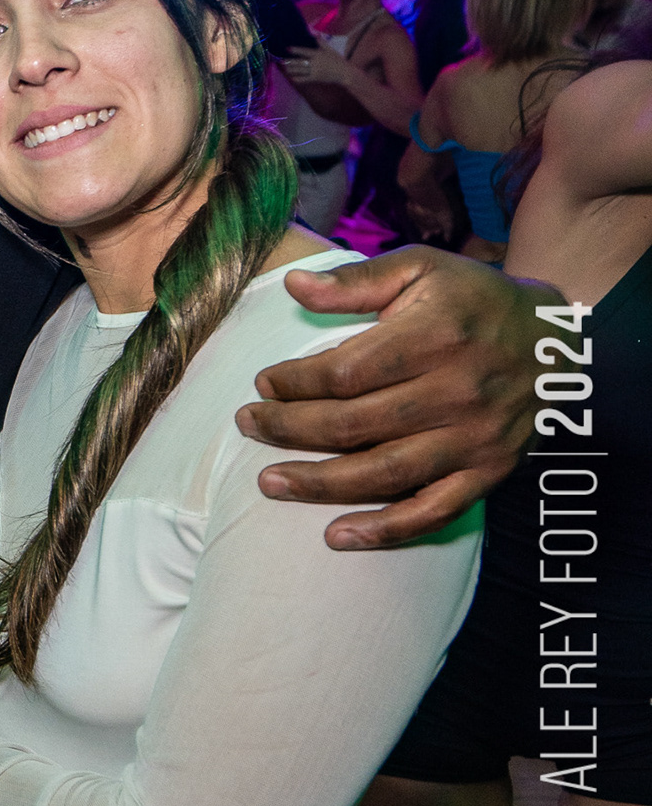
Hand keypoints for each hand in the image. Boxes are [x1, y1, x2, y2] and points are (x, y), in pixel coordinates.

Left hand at [236, 247, 554, 548]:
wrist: (556, 341)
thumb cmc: (473, 300)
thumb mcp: (420, 269)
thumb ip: (356, 281)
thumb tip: (292, 285)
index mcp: (436, 336)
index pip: (346, 373)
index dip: (295, 383)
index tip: (264, 385)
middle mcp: (457, 391)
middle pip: (354, 425)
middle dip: (290, 430)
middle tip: (248, 427)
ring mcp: (475, 437)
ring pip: (382, 473)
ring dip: (319, 484)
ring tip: (270, 483)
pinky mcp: (489, 472)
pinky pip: (433, 511)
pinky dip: (385, 530)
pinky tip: (338, 536)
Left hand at [282, 45, 346, 89]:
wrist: (344, 72)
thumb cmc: (337, 60)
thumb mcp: (330, 49)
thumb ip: (321, 42)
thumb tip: (315, 33)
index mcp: (318, 54)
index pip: (304, 51)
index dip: (295, 50)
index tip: (287, 49)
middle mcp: (315, 62)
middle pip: (300, 62)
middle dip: (290, 61)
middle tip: (281, 60)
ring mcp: (315, 71)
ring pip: (300, 70)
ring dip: (292, 69)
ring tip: (285, 68)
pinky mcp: (316, 78)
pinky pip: (305, 79)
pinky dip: (298, 79)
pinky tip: (292, 79)